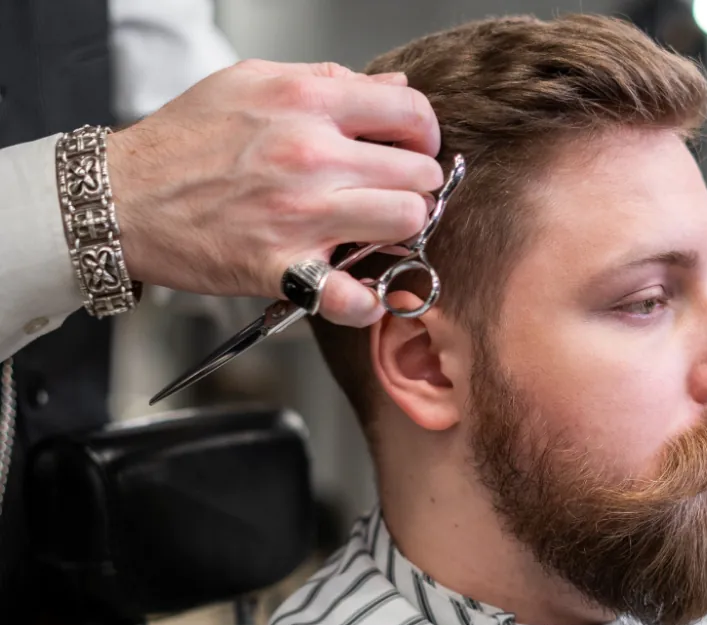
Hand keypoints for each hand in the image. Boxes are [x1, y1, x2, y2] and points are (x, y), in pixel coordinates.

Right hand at [106, 60, 443, 326]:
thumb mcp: (251, 81)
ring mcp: (300, 215)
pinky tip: (361, 293)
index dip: (423, 133)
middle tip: (395, 196)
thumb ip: (327, 81)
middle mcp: (311, 155)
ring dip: (400, 234)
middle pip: (418, 174)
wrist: (125, 196)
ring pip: (405, 223)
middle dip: (416, 187)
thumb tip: (389, 86)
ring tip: (377, 234)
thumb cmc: (185, 141)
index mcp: (306, 101)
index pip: (410, 110)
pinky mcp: (283, 268)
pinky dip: (366, 303)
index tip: (414, 148)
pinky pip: (352, 297)